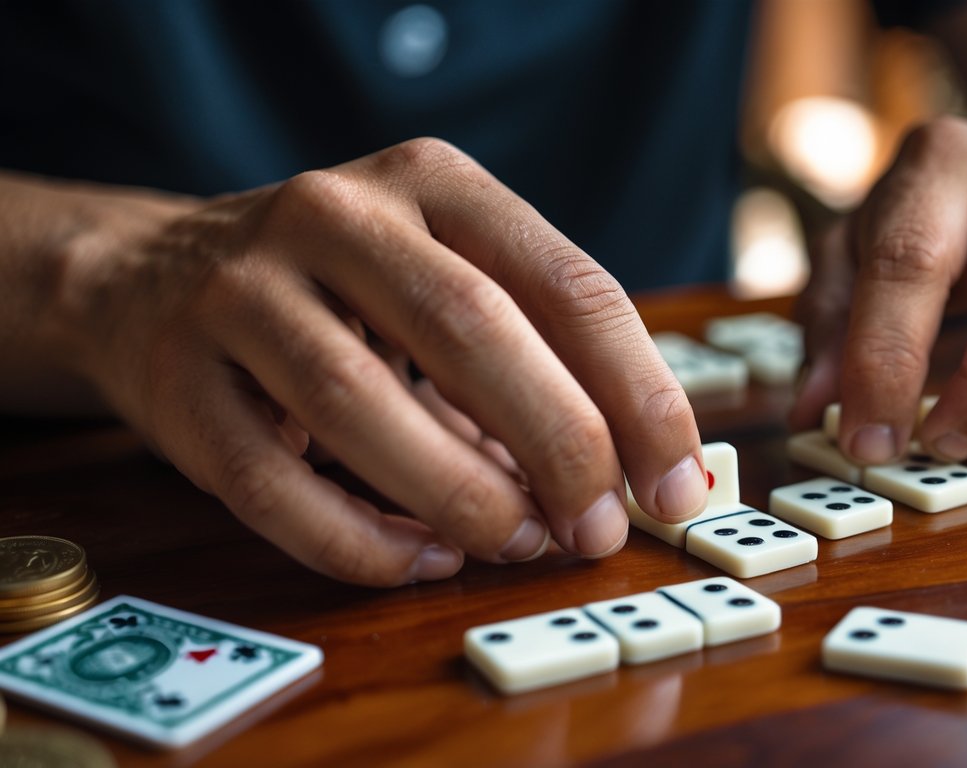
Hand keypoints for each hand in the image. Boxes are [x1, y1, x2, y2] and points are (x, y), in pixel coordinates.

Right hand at [52, 139, 707, 584]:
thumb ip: (534, 357)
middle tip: (601, 529)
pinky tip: (424, 561)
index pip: (568, 283)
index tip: (680, 482)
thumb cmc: (344, 292)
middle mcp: (335, 215)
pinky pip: (277, 486)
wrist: (150, 277)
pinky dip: (364, 542)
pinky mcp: (178, 381)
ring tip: (519, 545)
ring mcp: (241, 291)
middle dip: (562, 445)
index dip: (640, 394)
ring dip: (463, 497)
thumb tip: (633, 476)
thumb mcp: (444, 276)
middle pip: (473, 332)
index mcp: (432, 181)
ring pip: (364, 408)